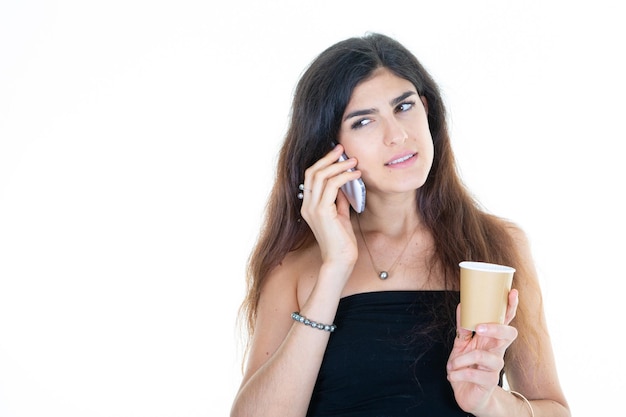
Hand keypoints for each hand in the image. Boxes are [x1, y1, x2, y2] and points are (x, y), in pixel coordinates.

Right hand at [300, 144, 362, 270]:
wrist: (340, 260)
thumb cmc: (342, 241)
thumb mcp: (340, 215)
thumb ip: (339, 200)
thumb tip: (344, 185)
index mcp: (308, 206)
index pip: (310, 177)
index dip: (323, 162)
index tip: (337, 154)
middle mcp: (306, 206)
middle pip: (312, 172)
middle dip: (328, 158)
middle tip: (342, 149)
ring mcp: (312, 209)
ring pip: (321, 176)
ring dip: (338, 166)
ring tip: (353, 162)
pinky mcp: (322, 212)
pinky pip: (332, 186)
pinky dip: (344, 176)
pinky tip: (355, 174)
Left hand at [446, 289, 518, 414]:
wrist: (466, 394)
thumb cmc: (465, 366)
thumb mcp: (461, 345)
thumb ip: (462, 327)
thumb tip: (462, 304)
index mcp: (491, 340)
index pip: (506, 322)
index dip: (510, 307)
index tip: (513, 292)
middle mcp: (497, 351)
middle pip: (509, 334)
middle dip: (496, 328)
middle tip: (479, 328)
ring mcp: (495, 367)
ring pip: (483, 356)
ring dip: (462, 359)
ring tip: (451, 365)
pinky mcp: (489, 382)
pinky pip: (473, 373)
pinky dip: (457, 373)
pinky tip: (451, 376)